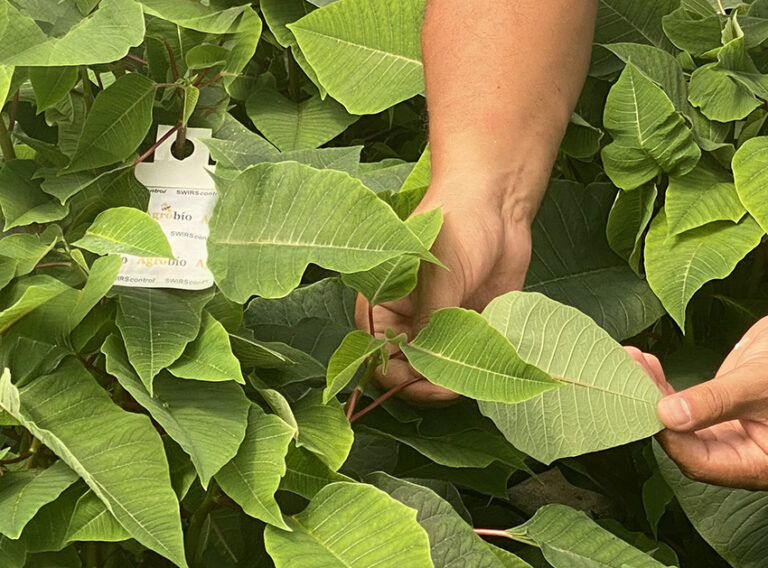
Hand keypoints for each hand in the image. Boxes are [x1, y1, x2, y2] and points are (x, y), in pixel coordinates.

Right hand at [355, 176, 536, 402]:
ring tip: (477, 374)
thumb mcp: (438, 278)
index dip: (400, 378)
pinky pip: (472, 360)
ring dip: (458, 379)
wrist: (498, 203)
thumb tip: (426, 371)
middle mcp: (409, 323)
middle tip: (457, 386)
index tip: (428, 383)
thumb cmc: (454, 227)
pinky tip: (494, 366)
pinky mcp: (473, 328)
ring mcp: (442, 327)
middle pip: (411, 372)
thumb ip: (431, 325)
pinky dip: (481, 368)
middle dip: (431, 384)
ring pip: (442, 372)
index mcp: (383, 308)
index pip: (379, 358)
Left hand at [626, 317, 767, 488]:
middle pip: (683, 442)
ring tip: (631, 362)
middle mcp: (740, 453)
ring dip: (652, 392)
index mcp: (756, 464)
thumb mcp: (758, 386)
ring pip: (678, 421)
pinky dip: (663, 385)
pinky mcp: (719, 410)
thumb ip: (716, 402)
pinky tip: (647, 364)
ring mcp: (728, 431)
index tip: (646, 407)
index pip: (700, 462)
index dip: (670, 438)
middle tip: (626, 376)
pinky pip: (684, 404)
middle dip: (651, 409)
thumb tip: (668, 415)